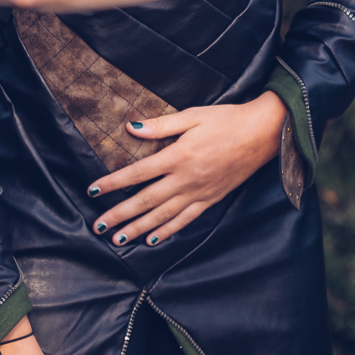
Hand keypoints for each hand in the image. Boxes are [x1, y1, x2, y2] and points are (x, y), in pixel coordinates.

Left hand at [83, 95, 287, 247]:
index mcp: (178, 156)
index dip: (112, 183)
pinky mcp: (211, 200)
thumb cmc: (226, 120)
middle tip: (98, 226)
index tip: (92, 190)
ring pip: (162, 216)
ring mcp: (199, 193)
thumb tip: (130, 127)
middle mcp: (185, 179)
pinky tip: (152, 239)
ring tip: (118, 239)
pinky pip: (185, 220)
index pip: (137, 174)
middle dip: (119, 215)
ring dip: (137, 229)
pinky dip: (167, 231)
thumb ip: (160, 125)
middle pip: (145, 201)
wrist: (261, 134)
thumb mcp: (192, 115)